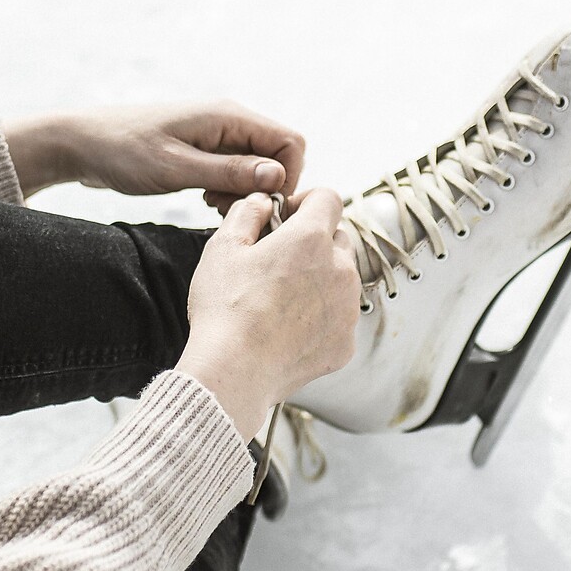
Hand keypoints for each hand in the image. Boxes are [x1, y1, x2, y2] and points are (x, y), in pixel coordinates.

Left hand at [3, 102, 305, 209]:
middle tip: (228, 208)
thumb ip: (229, 172)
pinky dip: (228, 189)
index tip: (261, 206)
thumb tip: (277, 176)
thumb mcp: (176, 168)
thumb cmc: (123, 151)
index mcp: (228, 116)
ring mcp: (217, 134)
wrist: (81, 144)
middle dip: (264, 188)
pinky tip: (204, 199)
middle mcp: (228, 120)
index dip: (287, 177)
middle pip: (277, 155)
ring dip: (244, 191)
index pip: (291, 142)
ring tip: (210, 204)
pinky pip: (235, 170)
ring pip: (257, 166)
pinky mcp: (204, 149)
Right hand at [175, 189, 360, 438]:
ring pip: (343, 280)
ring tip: (282, 299)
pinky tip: (289, 329)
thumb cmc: (225, 308)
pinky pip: (339, 319)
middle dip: (314, 242)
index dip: (307, 202)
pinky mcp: (346, 343)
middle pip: (338, 239)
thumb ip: (248, 212)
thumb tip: (263, 201)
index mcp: (311, 239)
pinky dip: (321, 318)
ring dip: (320, 280)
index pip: (329, 199)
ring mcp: (347, 309)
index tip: (288, 216)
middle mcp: (341, 270)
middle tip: (279, 261)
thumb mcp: (223, 247)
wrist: (235, 372)